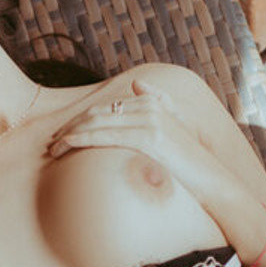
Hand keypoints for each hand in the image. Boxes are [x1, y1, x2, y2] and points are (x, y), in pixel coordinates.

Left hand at [45, 78, 232, 207]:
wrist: (214, 183)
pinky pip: (104, 135)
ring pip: (97, 123)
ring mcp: (150, 120)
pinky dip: (80, 139)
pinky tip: (65, 147)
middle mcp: (150, 105)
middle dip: (71, 126)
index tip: (64, 134)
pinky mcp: (148, 137)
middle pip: (97, 112)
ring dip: (70, 134)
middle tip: (51, 142)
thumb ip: (159, 105)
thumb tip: (137, 83)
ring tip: (53, 150)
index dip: (82, 120)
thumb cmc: (191, 166)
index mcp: (153, 103)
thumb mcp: (175, 130)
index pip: (106, 108)